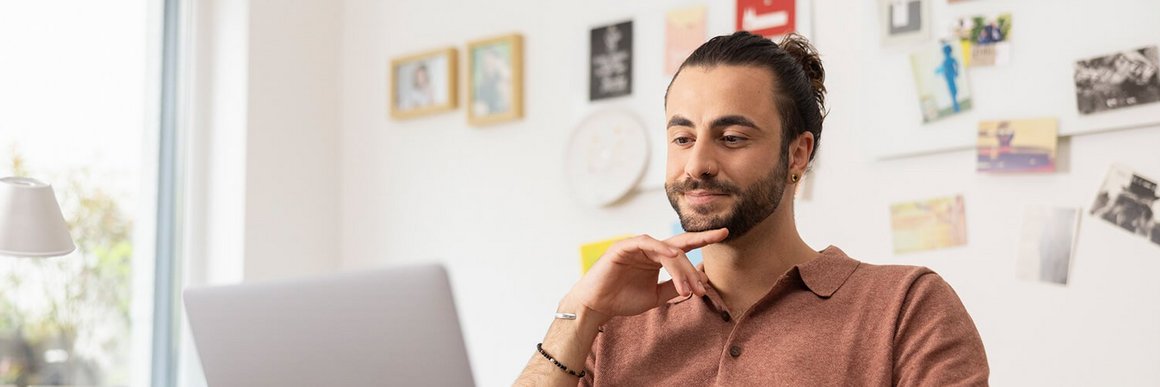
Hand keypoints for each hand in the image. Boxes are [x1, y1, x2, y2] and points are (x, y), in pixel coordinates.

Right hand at [563, 228, 728, 324]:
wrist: (597, 306)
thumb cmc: (623, 299)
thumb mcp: (655, 296)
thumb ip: (674, 288)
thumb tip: (700, 283)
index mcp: (657, 257)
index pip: (684, 247)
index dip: (703, 240)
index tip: (725, 234)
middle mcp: (649, 248)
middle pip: (680, 246)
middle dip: (700, 244)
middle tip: (715, 254)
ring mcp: (636, 245)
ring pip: (667, 250)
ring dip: (681, 270)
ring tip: (689, 290)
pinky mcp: (623, 246)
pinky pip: (646, 243)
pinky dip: (660, 249)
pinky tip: (673, 257)